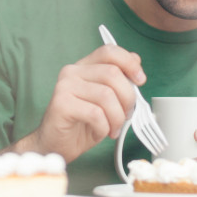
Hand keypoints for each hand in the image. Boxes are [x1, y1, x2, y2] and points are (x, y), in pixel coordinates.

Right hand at [25, 45, 145, 162]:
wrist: (56, 144)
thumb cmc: (82, 124)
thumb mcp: (106, 100)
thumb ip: (118, 79)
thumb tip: (135, 60)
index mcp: (84, 67)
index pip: (109, 51)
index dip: (129, 63)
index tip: (140, 80)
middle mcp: (72, 72)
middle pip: (112, 74)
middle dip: (127, 99)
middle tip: (126, 115)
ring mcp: (65, 87)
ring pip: (106, 95)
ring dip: (117, 117)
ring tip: (113, 128)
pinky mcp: (61, 104)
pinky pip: (95, 114)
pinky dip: (104, 127)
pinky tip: (100, 131)